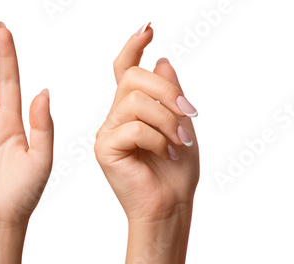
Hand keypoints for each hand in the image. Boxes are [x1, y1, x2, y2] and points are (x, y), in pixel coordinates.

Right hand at [95, 24, 198, 223]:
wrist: (170, 204)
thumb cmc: (175, 170)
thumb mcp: (181, 125)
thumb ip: (170, 95)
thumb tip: (162, 60)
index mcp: (133, 110)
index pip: (126, 71)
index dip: (134, 47)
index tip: (148, 29)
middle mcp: (116, 116)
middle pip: (133, 79)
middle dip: (166, 91)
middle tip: (188, 112)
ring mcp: (108, 131)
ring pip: (135, 101)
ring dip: (166, 120)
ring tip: (179, 141)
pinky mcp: (104, 148)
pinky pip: (133, 127)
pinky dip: (157, 138)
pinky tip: (165, 152)